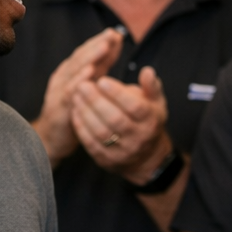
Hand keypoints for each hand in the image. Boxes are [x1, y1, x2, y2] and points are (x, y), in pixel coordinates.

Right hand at [34, 29, 124, 163]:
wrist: (52, 138)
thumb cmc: (73, 111)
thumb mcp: (87, 86)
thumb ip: (98, 67)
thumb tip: (113, 46)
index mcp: (71, 72)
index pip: (86, 53)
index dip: (100, 42)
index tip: (117, 33)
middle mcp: (64, 77)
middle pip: (80, 57)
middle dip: (97, 44)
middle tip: (111, 34)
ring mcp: (59, 91)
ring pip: (75, 70)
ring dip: (90, 57)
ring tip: (104, 47)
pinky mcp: (59, 107)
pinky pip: (70, 92)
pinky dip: (80, 80)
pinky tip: (90, 74)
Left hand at [72, 68, 171, 184]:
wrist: (146, 157)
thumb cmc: (147, 122)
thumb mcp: (156, 102)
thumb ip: (151, 86)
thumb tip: (147, 71)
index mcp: (150, 120)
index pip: (135, 107)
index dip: (117, 94)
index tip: (101, 80)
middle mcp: (138, 138)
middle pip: (115, 120)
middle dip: (96, 101)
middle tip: (82, 85)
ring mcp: (122, 151)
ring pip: (101, 133)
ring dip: (85, 113)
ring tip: (76, 96)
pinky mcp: (107, 160)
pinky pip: (91, 144)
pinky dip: (81, 127)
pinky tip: (75, 112)